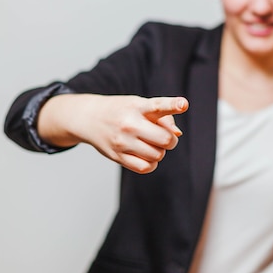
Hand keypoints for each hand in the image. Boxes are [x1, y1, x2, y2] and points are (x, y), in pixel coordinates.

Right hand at [38, 94, 188, 172]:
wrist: (89, 118)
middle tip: (165, 137)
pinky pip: (145, 167)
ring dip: (160, 152)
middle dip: (171, 140)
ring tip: (151, 144)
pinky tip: (146, 155)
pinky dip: (151, 164)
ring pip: (157, 155)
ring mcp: (122, 141)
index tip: (183, 104)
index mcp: (138, 106)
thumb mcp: (140, 104)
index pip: (158, 106)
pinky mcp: (117, 156)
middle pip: (165, 139)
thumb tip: (177, 134)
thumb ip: (164, 116)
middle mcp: (130, 123)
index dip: (173, 105)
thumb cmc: (122, 110)